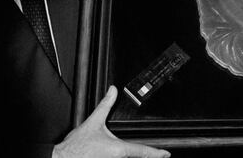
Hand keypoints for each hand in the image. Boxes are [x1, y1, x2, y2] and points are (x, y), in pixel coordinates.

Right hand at [53, 86, 169, 157]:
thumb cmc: (76, 146)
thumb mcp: (93, 122)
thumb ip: (105, 105)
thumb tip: (113, 90)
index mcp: (119, 149)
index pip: (142, 151)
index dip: (156, 153)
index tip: (166, 154)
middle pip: (135, 156)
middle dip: (140, 153)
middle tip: (152, 152)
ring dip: (128, 156)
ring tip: (123, 149)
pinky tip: (112, 154)